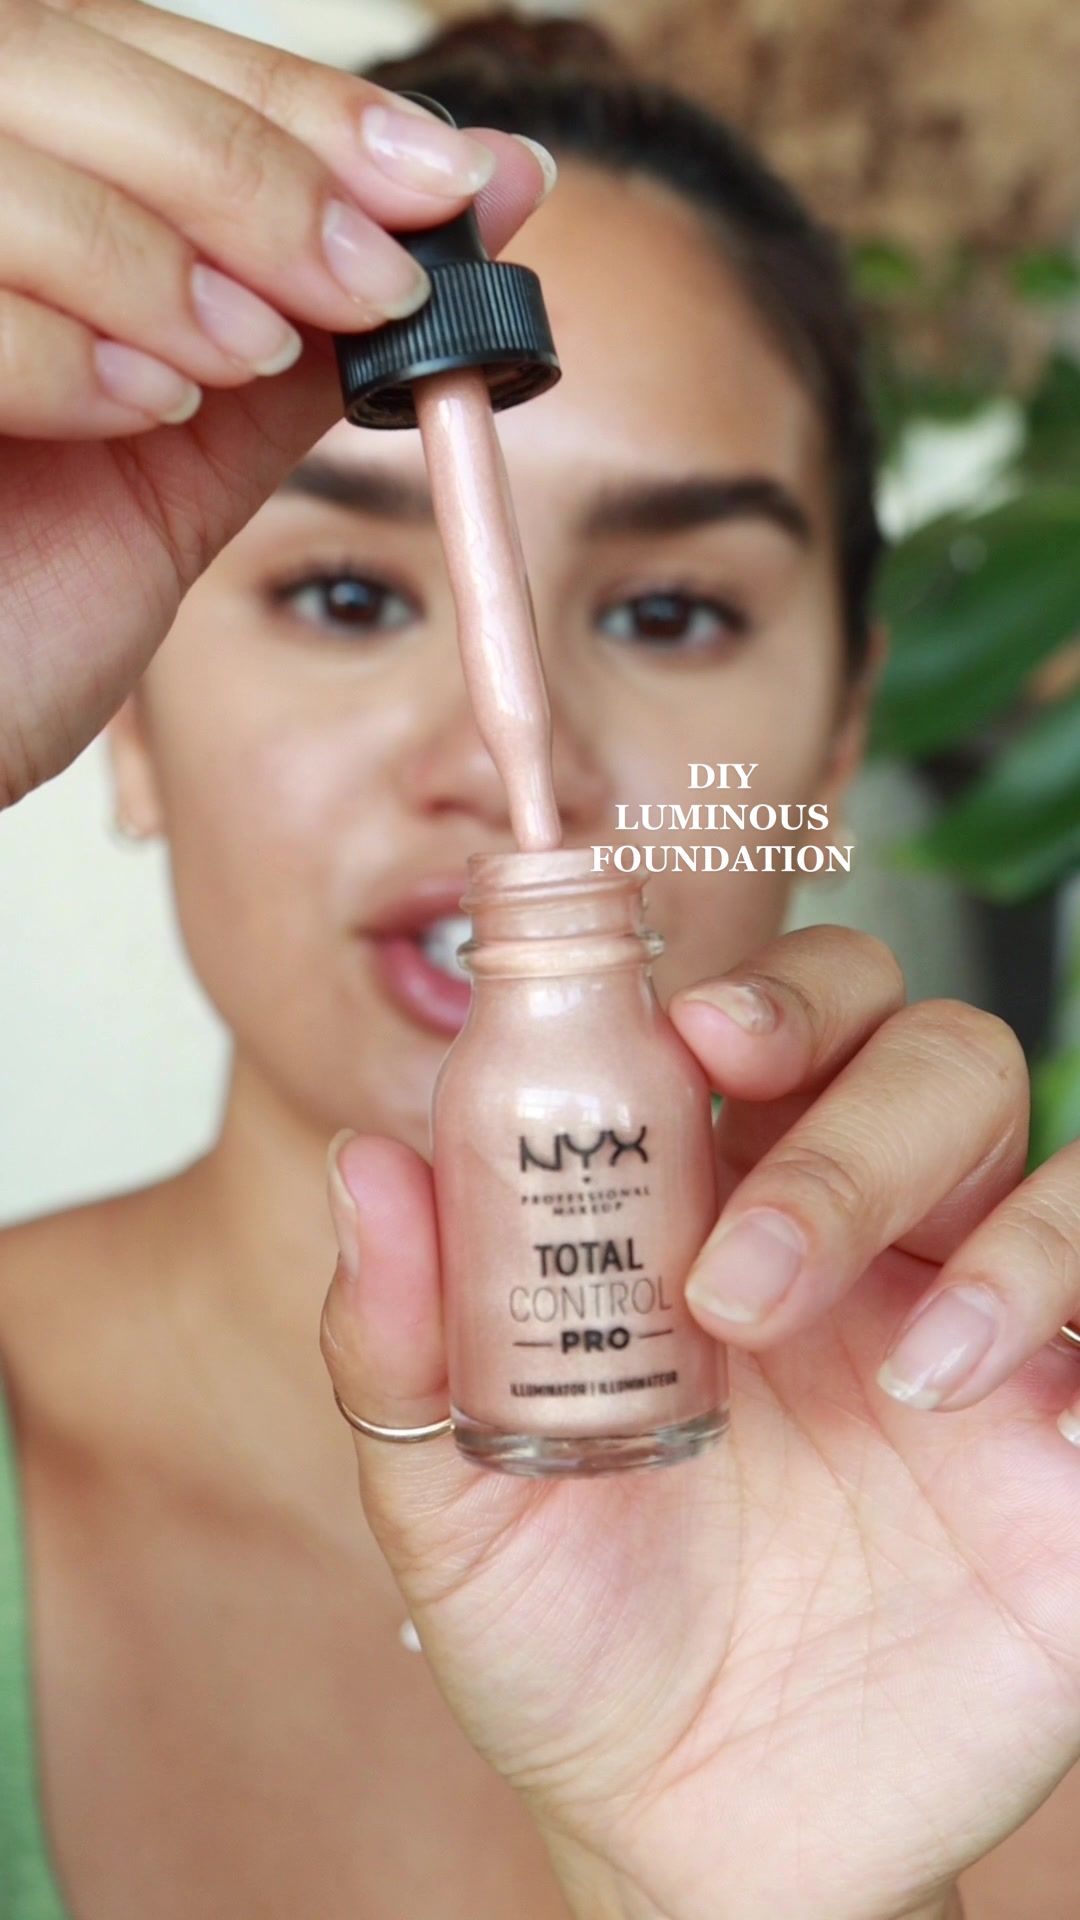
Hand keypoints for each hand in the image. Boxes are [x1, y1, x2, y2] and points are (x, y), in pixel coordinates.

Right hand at [0, 0, 548, 805]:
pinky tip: (138, 413)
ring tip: (240, 361)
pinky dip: (72, 352)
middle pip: (72, 64)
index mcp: (10, 183)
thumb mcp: (190, 447)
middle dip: (257, 170)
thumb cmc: (23, 598)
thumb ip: (311, 323)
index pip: (140, 54)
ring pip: (17, 166)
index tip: (445, 176)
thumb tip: (484, 197)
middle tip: (379, 279)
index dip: (296, 102)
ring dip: (169, 263)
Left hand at [320, 925, 1079, 1919]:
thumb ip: (409, 1335)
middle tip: (740, 1277)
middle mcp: (861, 1243)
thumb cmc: (571, 1629)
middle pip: (922, 1056)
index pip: (775, 1028)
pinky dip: (1071, 1316)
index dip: (763, 996)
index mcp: (714, 1213)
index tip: (700, 1035)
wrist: (687, 1827)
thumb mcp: (458, 1496)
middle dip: (847, 1134)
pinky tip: (996, 1419)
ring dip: (984, 1237)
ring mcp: (976, 1334)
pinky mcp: (1066, 1446)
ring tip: (889, 1380)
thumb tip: (367, 1164)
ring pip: (1042, 1156)